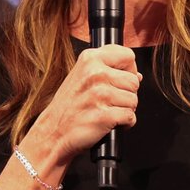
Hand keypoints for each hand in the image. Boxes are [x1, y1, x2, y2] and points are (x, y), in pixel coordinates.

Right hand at [27, 42, 139, 169]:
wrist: (52, 133)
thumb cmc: (66, 108)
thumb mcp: (81, 77)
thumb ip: (107, 71)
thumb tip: (137, 75)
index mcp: (90, 59)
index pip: (128, 56)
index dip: (129, 70)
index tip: (120, 80)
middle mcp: (95, 74)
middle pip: (134, 81)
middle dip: (127, 94)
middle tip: (110, 102)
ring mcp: (100, 95)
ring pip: (134, 100)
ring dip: (125, 110)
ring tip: (107, 112)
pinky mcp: (105, 115)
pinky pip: (130, 117)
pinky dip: (125, 124)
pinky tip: (110, 123)